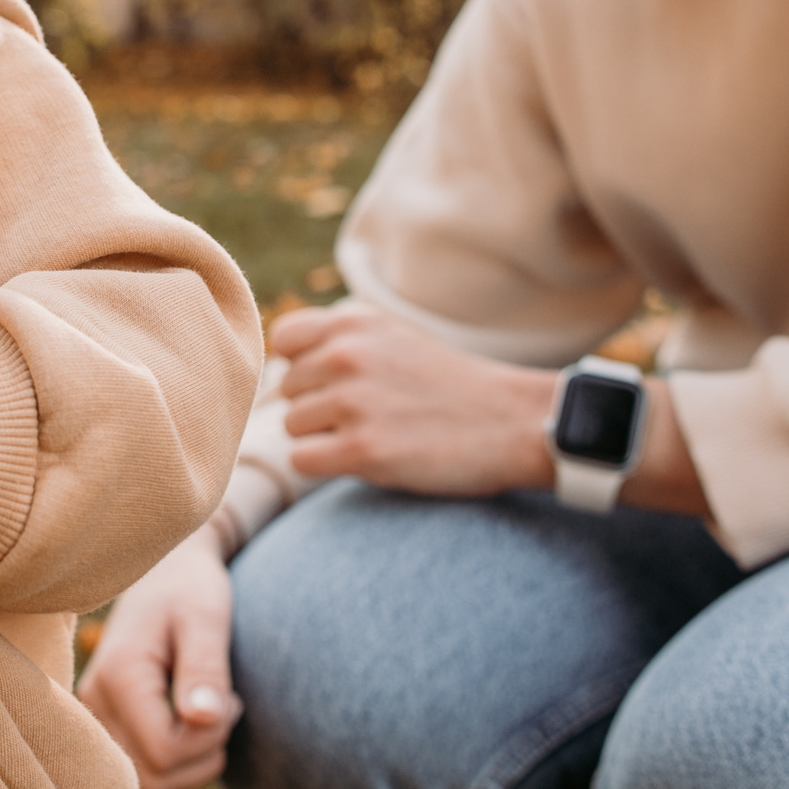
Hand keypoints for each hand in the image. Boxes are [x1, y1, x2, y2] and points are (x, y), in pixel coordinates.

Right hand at [78, 527, 239, 788]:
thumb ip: (205, 668)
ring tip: (207, 710)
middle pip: (155, 782)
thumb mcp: (206, 617)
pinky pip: (146, 777)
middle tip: (221, 705)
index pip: (165, 752)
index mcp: (118, 675)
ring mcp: (95, 720)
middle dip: (203, 756)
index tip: (227, 697)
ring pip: (151, 788)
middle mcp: (95, 704)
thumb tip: (203, 719)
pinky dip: (180, 763)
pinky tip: (190, 721)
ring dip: (194, 763)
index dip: (209, 738)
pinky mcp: (107, 729)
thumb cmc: (190, 588)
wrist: (165, 574)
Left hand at [270, 303, 554, 497]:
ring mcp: (352, 402)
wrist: (510, 421)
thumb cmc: (447, 385)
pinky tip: (366, 458)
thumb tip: (278, 370)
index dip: (301, 366)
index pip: (282, 339)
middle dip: (317, 407)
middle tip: (368, 415)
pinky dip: (326, 466)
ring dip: (323, 437)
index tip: (335, 382)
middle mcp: (345, 355)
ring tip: (373, 434)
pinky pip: (302, 460)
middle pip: (287, 390)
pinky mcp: (362, 449)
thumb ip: (337, 341)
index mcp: (352, 323)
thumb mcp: (392, 337)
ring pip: (292, 426)